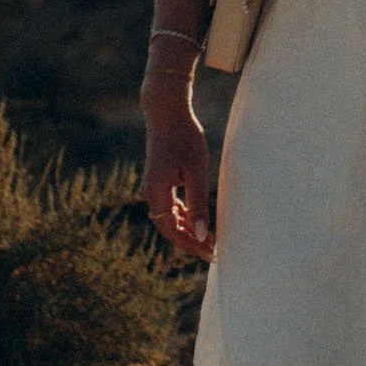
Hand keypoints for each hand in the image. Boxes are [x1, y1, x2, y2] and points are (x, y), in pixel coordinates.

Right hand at [141, 78, 214, 260]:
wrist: (166, 113)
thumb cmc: (184, 138)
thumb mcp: (196, 170)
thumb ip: (199, 202)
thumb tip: (202, 233)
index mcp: (157, 193)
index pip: (172, 230)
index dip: (191, 244)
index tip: (211, 253)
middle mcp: (151, 193)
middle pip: (169, 228)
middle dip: (191, 241)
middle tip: (214, 253)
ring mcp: (154, 187)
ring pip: (170, 218)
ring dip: (188, 230)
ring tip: (209, 241)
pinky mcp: (160, 180)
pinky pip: (171, 206)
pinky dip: (184, 216)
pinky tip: (198, 220)